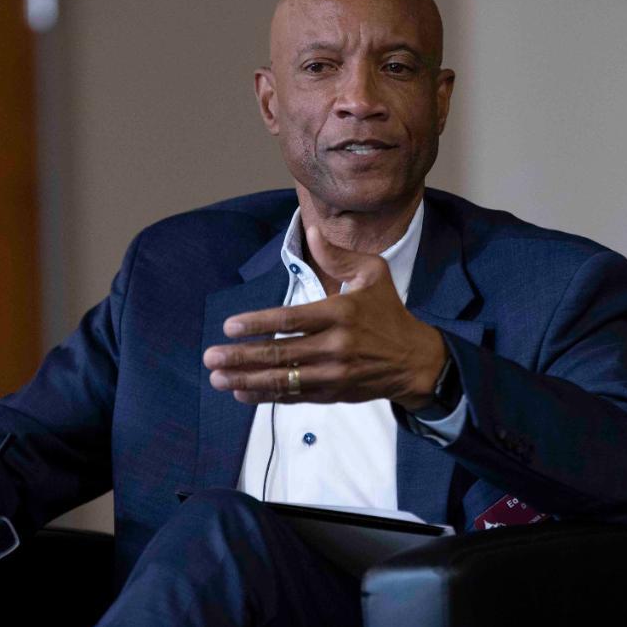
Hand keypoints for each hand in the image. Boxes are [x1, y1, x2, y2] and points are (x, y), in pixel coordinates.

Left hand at [203, 226, 446, 408]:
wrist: (414, 360)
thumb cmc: (389, 312)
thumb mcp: (373, 274)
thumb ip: (337, 255)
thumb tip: (310, 230)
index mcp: (341, 313)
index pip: (292, 320)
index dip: (258, 324)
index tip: (230, 326)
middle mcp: (336, 346)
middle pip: (281, 354)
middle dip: (242, 356)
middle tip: (211, 356)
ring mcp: (333, 374)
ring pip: (284, 379)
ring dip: (246, 380)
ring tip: (218, 378)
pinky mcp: (333, 394)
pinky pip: (294, 396)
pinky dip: (266, 395)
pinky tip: (241, 392)